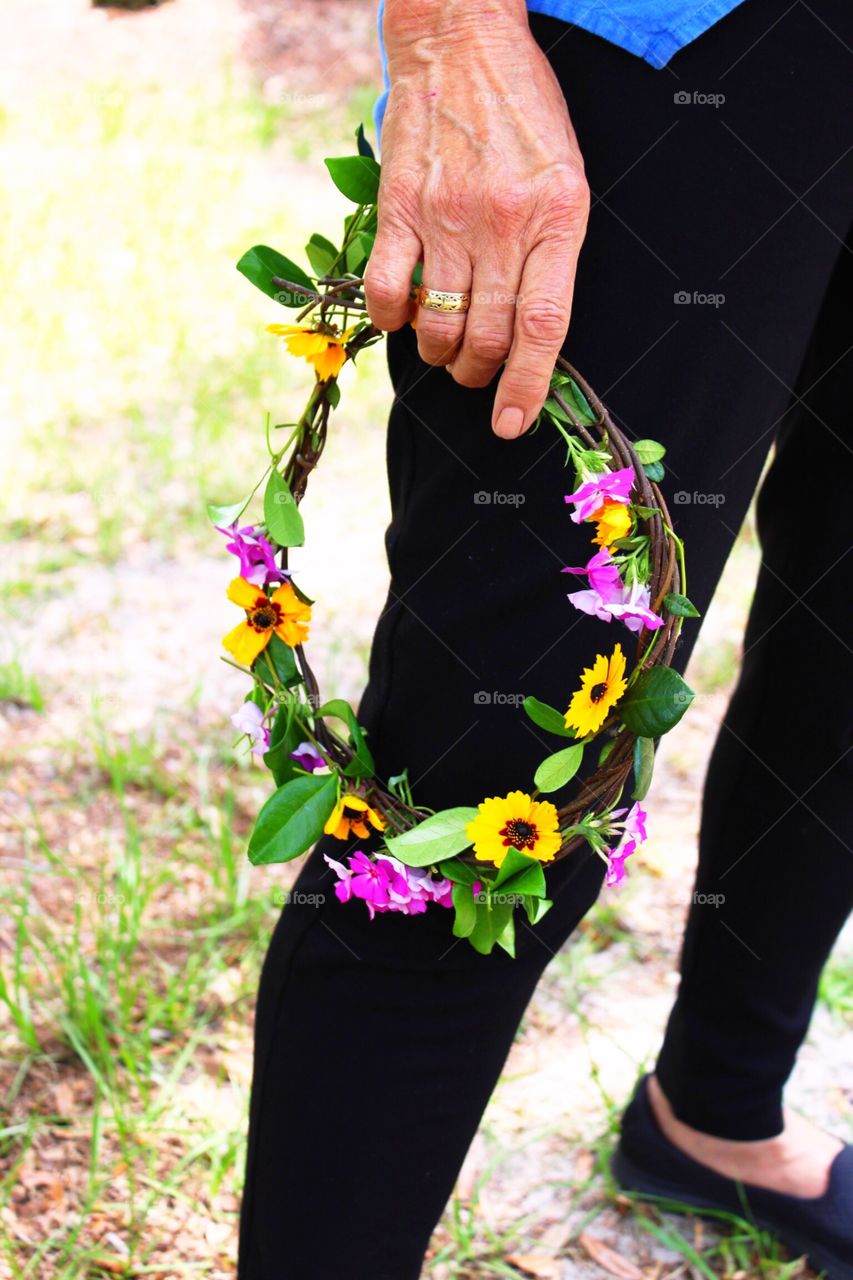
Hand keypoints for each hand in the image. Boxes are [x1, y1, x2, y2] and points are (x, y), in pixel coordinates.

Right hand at [364, 0, 589, 438]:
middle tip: (475, 368)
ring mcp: (448, 215)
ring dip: (439, 353)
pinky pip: (389, 291)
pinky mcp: (400, 206)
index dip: (528, 386)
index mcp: (558, 217)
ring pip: (439, 325)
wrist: (464, 39)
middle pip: (488, 337)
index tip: (512, 423)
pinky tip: (404, 311)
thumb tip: (531, 333)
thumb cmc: (523, 114)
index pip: (544, 326)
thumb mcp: (565, 178)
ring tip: (443, 342)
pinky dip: (393, 319)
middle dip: (479, 373)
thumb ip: (551, 252)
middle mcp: (504, 222)